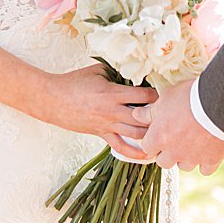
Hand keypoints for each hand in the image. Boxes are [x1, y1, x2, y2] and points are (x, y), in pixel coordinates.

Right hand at [34, 64, 157, 161]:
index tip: (166, 91)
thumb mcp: (96, 70)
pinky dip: (135, 153)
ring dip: (151, 134)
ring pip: (136, 134)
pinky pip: (121, 147)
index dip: (157, 93)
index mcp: (112, 93)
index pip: (144, 95)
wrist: (53, 100)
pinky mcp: (102, 134)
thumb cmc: (74, 82)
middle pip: (144, 118)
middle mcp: (112, 111)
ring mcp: (108, 125)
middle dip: (159, 116)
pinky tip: (147, 155)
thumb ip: (116, 70)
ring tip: (164, 132)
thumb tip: (134, 67)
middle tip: (170, 114)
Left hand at [132, 78, 223, 174]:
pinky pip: (205, 170)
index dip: (152, 141)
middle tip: (174, 139)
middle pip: (163, 162)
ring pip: (184, 166)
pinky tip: (206, 151)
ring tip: (192, 143)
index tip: (158, 134)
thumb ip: (150, 111)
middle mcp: (174, 152)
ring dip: (185, 158)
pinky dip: (205, 162)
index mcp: (159, 137)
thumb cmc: (189, 97)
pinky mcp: (211, 160)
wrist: (218, 103)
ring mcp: (193, 158)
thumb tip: (137, 115)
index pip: (147, 148)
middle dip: (166, 153)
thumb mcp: (165, 97)